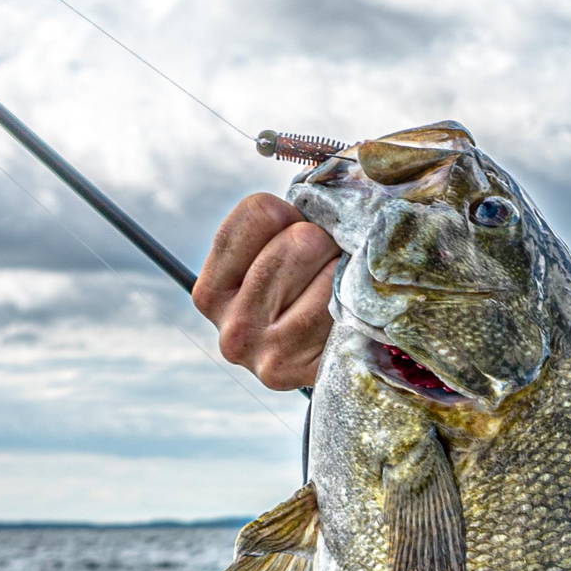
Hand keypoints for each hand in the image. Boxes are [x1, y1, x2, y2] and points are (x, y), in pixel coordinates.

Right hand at [193, 193, 337, 389]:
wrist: (342, 361)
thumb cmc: (311, 293)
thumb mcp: (283, 251)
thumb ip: (289, 220)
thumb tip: (329, 197)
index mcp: (212, 291)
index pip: (259, 211)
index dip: (293, 213)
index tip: (299, 235)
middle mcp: (231, 328)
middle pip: (297, 241)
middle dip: (326, 245)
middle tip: (329, 267)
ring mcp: (266, 355)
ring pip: (327, 276)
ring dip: (345, 274)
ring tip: (340, 291)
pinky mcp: (313, 372)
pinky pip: (347, 310)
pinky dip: (358, 304)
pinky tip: (349, 317)